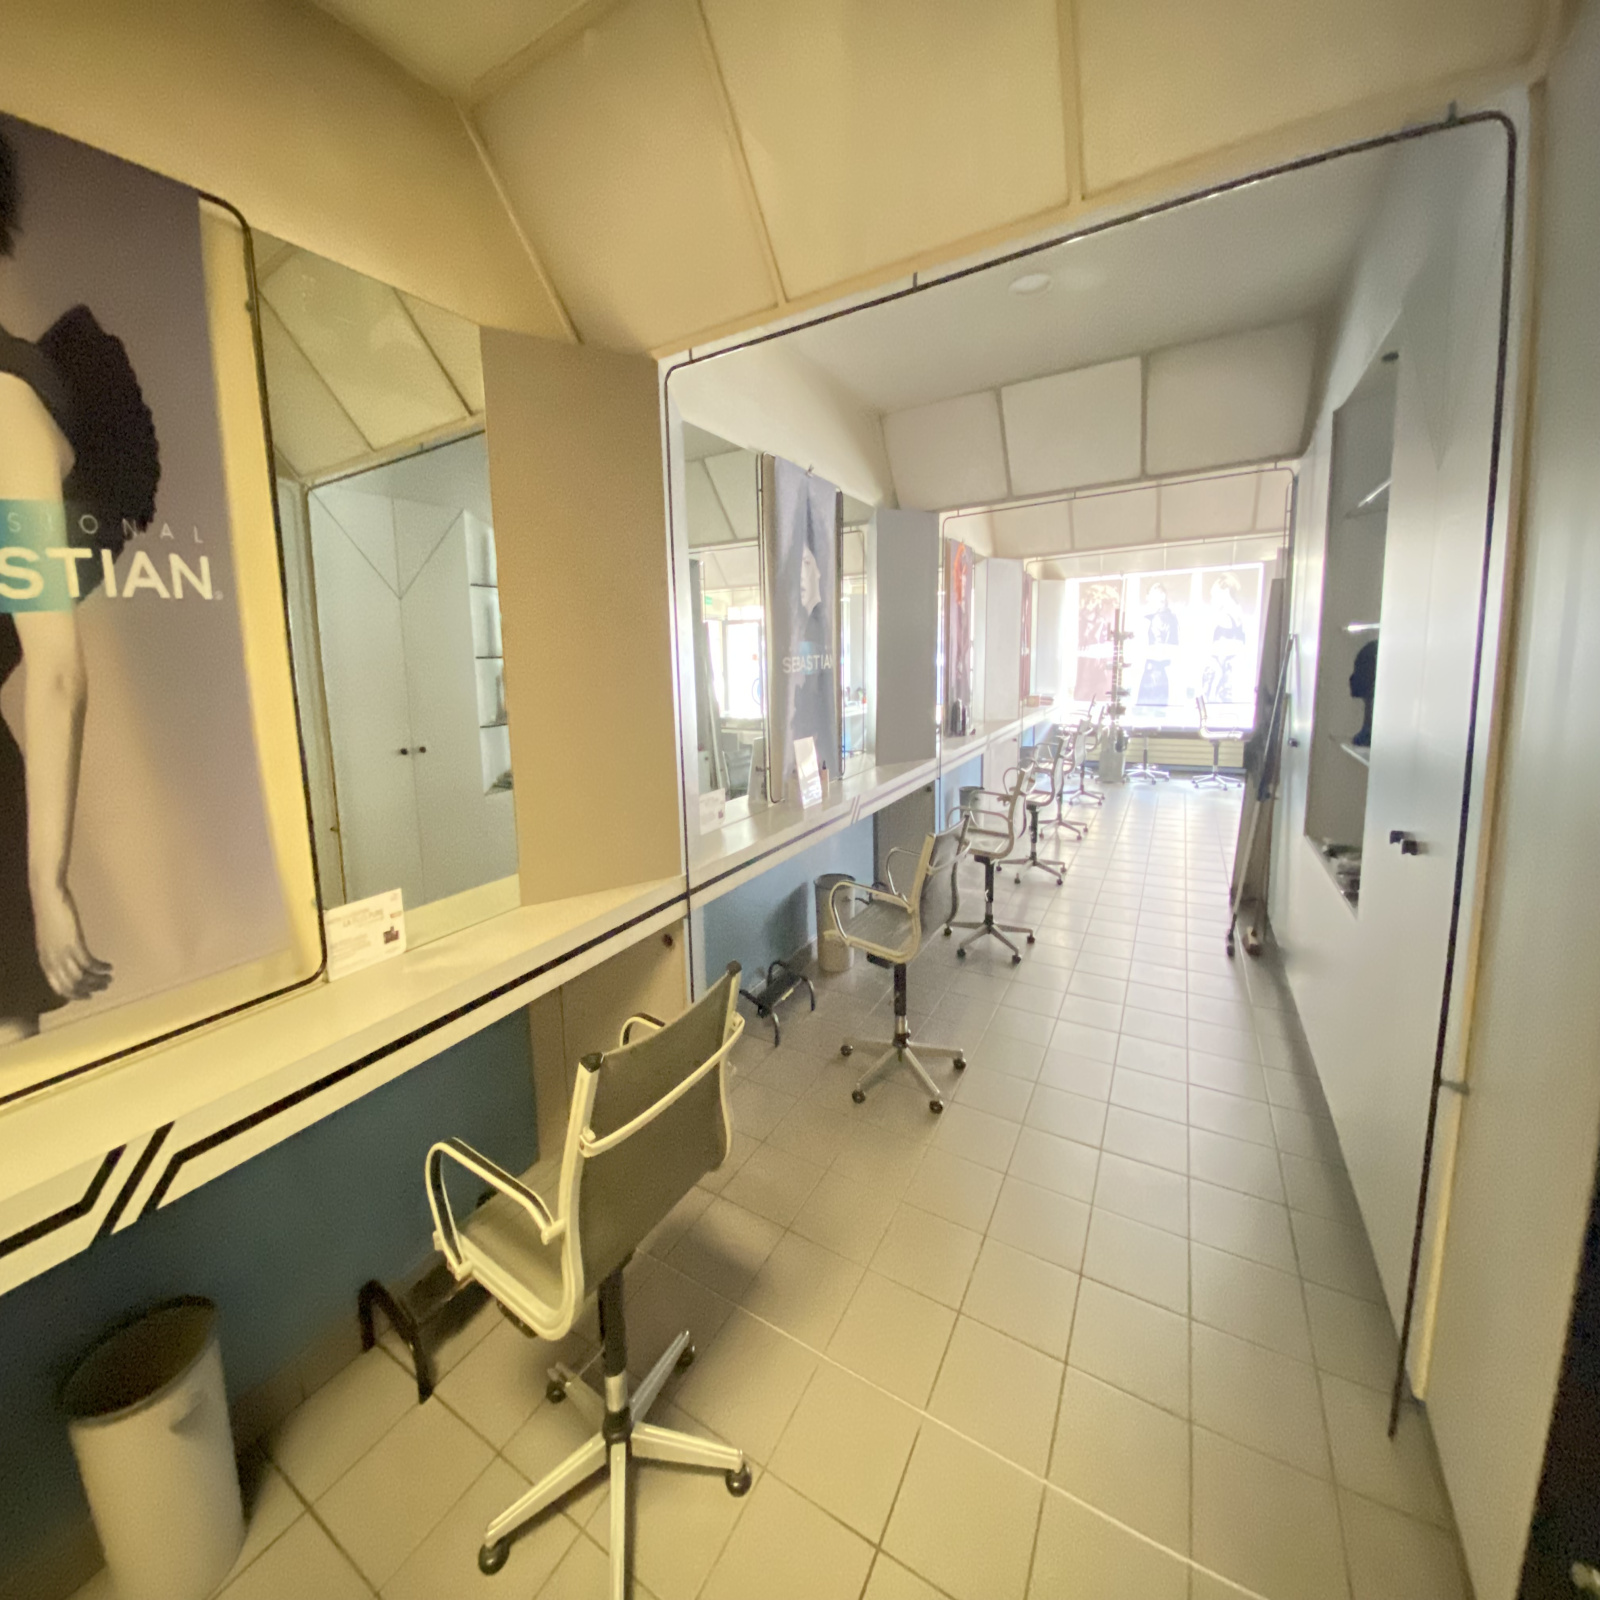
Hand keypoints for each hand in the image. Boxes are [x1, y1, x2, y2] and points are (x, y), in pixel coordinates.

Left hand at [31, 881, 111, 1001]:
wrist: (48, 896)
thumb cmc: (49, 911)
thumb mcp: (49, 937)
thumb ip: (55, 950)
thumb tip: (66, 960)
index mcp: (45, 960)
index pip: (59, 987)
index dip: (75, 994)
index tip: (89, 995)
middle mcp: (52, 960)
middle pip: (71, 985)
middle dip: (89, 989)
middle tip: (104, 986)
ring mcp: (62, 953)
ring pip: (81, 977)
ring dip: (97, 980)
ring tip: (110, 978)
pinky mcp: (74, 944)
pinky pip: (89, 963)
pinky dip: (100, 968)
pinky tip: (109, 966)